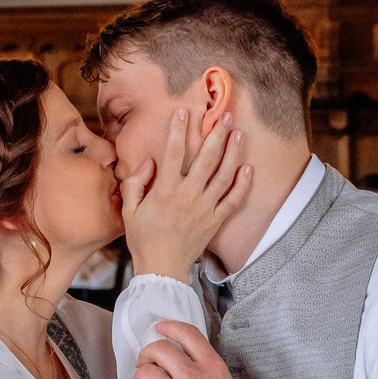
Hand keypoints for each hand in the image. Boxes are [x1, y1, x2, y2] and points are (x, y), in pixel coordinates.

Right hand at [120, 109, 252, 279]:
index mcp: (165, 191)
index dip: (177, 130)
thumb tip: (149, 163)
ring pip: (224, 175)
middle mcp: (188, 196)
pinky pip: (233, 200)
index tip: (183, 111)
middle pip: (206, 158)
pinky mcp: (216, 221)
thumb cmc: (143, 238)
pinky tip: (247, 168)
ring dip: (233, 152)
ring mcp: (205, 208)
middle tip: (224, 115)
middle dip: (216, 133)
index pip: (173, 153)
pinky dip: (242, 184)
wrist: (162, 267)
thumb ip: (135, 183)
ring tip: (239, 134)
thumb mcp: (130, 210)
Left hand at [128, 320, 258, 378]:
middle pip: (159, 349)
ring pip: (144, 372)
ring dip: (139, 377)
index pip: (187, 334)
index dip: (169, 327)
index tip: (159, 328)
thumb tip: (213, 377)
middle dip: (147, 354)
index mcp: (213, 368)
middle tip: (145, 364)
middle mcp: (193, 378)